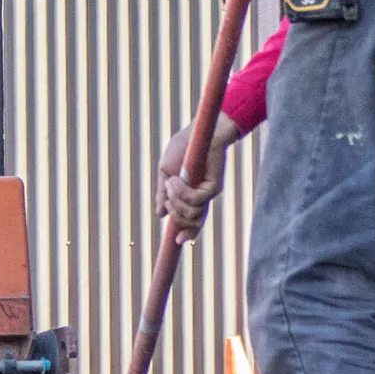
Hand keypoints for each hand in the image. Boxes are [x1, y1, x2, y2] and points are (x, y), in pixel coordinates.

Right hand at [155, 115, 240, 243]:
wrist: (198, 133)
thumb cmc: (183, 148)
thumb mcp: (166, 172)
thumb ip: (163, 193)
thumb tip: (160, 214)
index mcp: (193, 196)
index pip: (193, 222)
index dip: (187, 234)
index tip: (176, 240)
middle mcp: (203, 197)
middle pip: (192, 222)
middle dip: (175, 214)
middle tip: (167, 193)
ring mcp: (209, 192)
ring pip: (192, 213)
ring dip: (176, 200)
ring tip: (171, 182)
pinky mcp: (214, 185)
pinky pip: (196, 200)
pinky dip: (181, 193)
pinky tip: (175, 180)